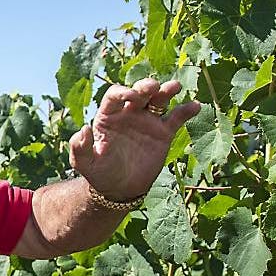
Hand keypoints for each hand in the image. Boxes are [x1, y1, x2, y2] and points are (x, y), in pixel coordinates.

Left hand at [69, 77, 200, 200]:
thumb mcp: (84, 163)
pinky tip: (195, 106)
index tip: (130, 97)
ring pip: (158, 99)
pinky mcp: (163, 133)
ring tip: (174, 87)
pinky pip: (176, 117)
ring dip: (166, 90)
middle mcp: (129, 113)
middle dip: (145, 86)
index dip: (123, 92)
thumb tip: (84, 129)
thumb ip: (80, 147)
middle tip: (152, 87)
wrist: (119, 188)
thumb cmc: (99, 173)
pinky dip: (187, 110)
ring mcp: (147, 121)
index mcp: (109, 116)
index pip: (115, 96)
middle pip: (139, 92)